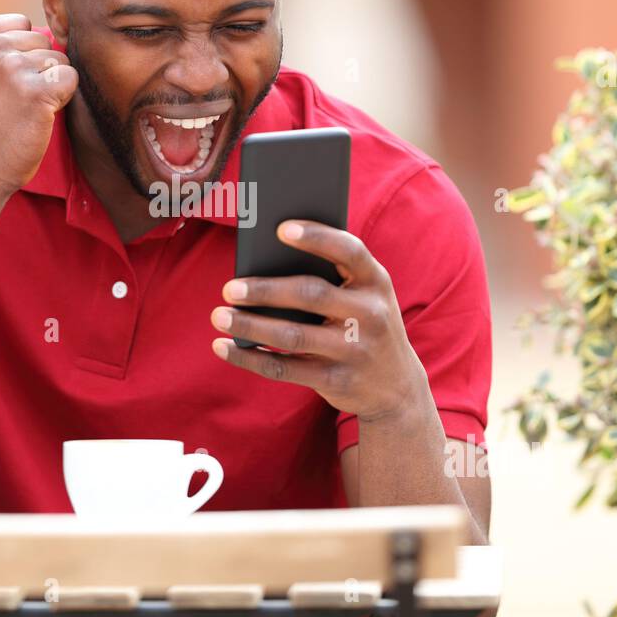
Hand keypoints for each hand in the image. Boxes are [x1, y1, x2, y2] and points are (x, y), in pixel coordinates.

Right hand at [0, 13, 78, 195]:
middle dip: (36, 68)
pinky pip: (71, 77)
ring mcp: (11, 67)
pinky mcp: (36, 91)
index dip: (20, 54)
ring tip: (23, 108)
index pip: (21, 24)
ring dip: (49, 83)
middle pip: (42, 40)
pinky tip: (40, 114)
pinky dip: (64, 97)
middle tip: (12, 100)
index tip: (1, 82)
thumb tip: (52, 24)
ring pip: (59, 58)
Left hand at [209, 220, 425, 420]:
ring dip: (249, 326)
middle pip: (310, 295)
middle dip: (265, 290)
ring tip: (219, 316)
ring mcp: (355, 350)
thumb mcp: (364, 296)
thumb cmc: (364, 324)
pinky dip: (249, 358)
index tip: (280, 229)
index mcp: (376, 281)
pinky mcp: (336, 381)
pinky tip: (224, 347)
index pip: (349, 251)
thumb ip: (331, 276)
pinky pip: (284, 369)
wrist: (397, 388)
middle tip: (229, 288)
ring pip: (292, 336)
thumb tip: (263, 260)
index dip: (317, 237)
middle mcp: (370, 314)